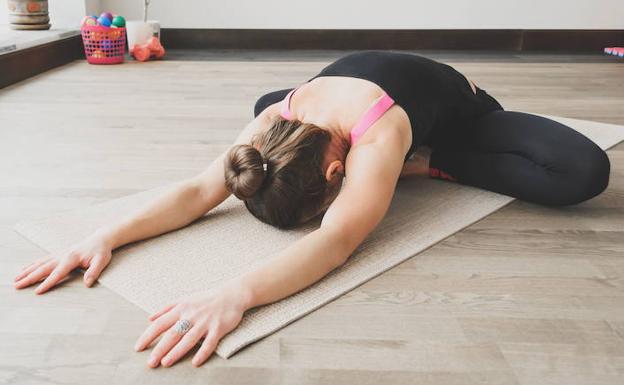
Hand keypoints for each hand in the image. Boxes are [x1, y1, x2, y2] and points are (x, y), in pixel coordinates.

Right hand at [13, 229, 113, 293]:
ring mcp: (59, 254)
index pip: (57, 273)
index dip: (47, 283)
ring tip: (16, 279)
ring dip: (27, 271)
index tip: (37, 291)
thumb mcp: (101, 261)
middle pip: (43, 268)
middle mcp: (62, 255)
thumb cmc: (101, 251)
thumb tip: (87, 283)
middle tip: (17, 286)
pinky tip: (25, 269)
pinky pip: (43, 260)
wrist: (100, 239)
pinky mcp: (59, 253)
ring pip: (40, 264)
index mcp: (72, 258)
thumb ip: (94, 272)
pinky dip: (32, 265)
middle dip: (29, 278)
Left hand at [134, 283, 248, 367]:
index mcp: (181, 308)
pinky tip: (195, 362)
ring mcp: (205, 322)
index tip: (138, 348)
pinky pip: (210, 342)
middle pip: (172, 333)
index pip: (160, 323)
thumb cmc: (206, 298)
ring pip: (189, 339)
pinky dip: (202, 352)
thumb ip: (167, 308)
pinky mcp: (218, 328)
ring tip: (166, 363)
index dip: (148, 336)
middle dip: (160, 348)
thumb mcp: (185, 299)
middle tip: (150, 363)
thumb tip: (150, 318)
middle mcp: (191, 315)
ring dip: (177, 352)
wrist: (232, 294)